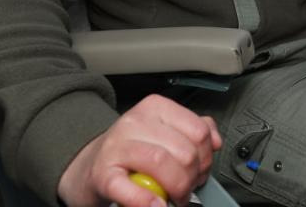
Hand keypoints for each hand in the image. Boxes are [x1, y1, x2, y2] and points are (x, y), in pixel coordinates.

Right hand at [57, 94, 222, 206]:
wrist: (91, 166)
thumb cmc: (132, 151)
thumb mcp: (163, 131)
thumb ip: (192, 130)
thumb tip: (214, 140)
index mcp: (154, 108)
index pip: (198, 131)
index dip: (206, 157)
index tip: (200, 169)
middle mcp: (134, 122)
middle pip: (184, 151)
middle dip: (192, 178)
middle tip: (186, 188)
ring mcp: (116, 147)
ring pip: (161, 164)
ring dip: (175, 190)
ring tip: (172, 197)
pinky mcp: (102, 174)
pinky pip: (129, 188)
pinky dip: (146, 201)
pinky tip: (155, 204)